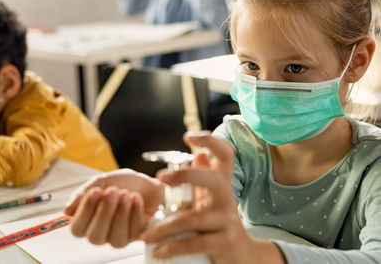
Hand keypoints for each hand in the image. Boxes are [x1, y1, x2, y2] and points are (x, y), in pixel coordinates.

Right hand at [64, 169, 161, 247]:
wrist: (149, 182)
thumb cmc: (125, 183)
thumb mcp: (102, 181)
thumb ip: (83, 193)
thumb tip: (66, 210)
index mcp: (89, 221)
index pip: (77, 229)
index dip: (85, 212)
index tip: (95, 192)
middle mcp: (102, 232)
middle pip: (95, 238)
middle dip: (104, 212)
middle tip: (112, 191)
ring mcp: (120, 237)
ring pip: (116, 239)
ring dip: (121, 214)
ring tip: (125, 194)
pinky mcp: (139, 236)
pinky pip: (134, 232)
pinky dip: (135, 212)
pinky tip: (136, 198)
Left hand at [142, 131, 285, 263]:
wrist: (243, 257)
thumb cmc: (220, 225)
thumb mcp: (212, 200)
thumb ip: (203, 180)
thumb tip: (198, 153)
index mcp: (222, 185)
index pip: (225, 156)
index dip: (211, 142)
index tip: (189, 136)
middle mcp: (227, 200)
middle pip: (213, 180)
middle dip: (187, 176)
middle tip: (161, 178)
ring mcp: (227, 221)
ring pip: (194, 219)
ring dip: (165, 227)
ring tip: (146, 235)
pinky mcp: (225, 242)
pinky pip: (195, 243)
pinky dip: (173, 248)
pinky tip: (158, 250)